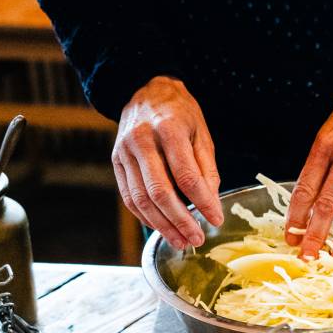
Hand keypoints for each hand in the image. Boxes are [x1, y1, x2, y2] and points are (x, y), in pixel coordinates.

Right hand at [111, 76, 222, 248]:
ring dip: (162, 225)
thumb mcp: (202, 134)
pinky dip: (146, 217)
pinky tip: (162, 228)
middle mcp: (141, 140)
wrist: (146, 91)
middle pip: (160, 191)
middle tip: (197, 239)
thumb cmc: (180, 114)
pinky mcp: (115, 162)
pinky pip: (129, 197)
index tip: (216, 219)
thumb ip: (207, 170)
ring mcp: (124, 152)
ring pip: (141, 199)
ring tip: (181, 241)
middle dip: (181, 220)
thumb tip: (211, 205)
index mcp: (168, 128)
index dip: (202, 201)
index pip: (186, 175)